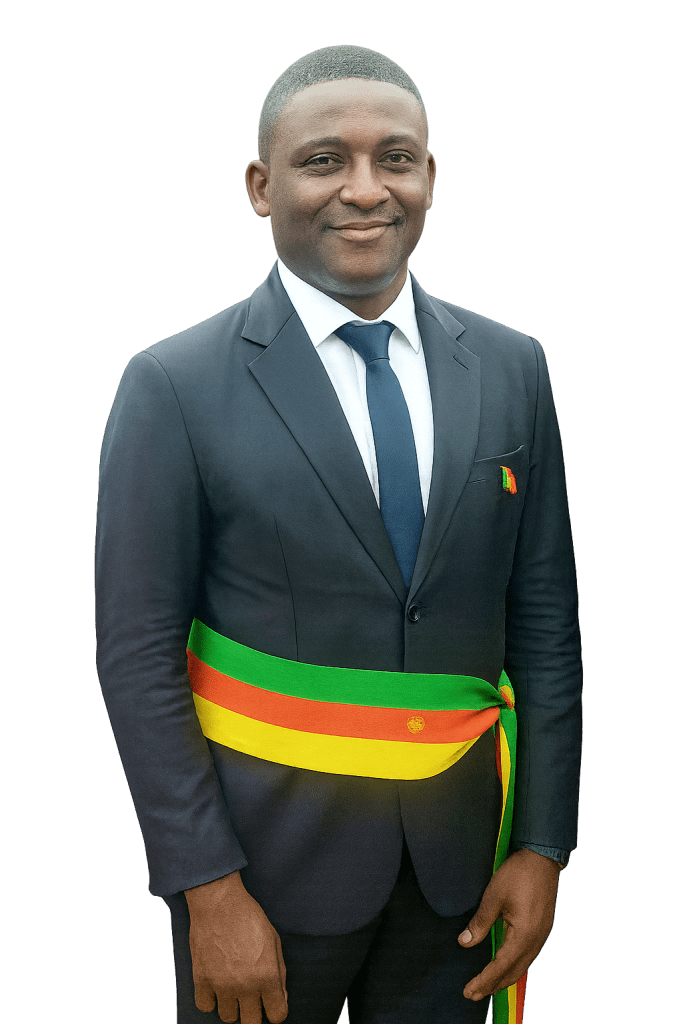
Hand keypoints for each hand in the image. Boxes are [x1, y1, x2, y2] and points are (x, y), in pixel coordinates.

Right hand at [184, 871, 287, 1023]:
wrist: (219, 902)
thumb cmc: (249, 917)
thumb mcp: (274, 941)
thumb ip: (279, 973)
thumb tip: (280, 997)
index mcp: (267, 976)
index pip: (277, 1015)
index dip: (276, 1010)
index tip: (271, 1003)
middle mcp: (245, 986)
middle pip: (252, 1022)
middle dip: (255, 1011)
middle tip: (252, 996)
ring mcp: (221, 985)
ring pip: (228, 1017)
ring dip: (232, 1005)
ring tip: (232, 986)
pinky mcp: (201, 980)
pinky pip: (206, 1006)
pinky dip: (211, 999)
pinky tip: (216, 985)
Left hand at [458, 848, 561, 1000]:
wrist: (542, 857)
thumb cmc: (518, 873)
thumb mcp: (494, 895)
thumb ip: (480, 922)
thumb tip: (465, 942)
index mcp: (524, 935)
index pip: (500, 967)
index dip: (484, 981)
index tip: (468, 991)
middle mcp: (535, 940)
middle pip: (513, 972)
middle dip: (492, 985)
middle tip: (472, 993)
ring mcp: (541, 936)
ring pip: (521, 966)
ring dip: (503, 978)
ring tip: (485, 985)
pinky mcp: (542, 929)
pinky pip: (527, 956)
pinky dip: (513, 966)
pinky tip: (504, 965)